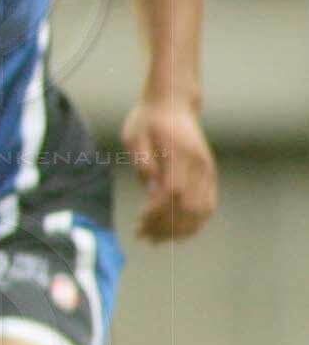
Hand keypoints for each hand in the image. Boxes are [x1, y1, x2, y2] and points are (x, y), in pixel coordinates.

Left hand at [120, 94, 215, 241]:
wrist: (172, 104)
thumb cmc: (147, 121)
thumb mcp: (135, 136)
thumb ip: (143, 162)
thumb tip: (151, 190)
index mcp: (180, 154)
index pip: (172, 192)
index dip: (157, 212)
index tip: (139, 223)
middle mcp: (200, 165)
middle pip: (188, 206)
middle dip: (166, 227)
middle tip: (144, 237)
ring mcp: (208, 171)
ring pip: (202, 211)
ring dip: (180, 230)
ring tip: (157, 239)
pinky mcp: (209, 175)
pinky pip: (208, 206)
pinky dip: (194, 223)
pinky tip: (175, 232)